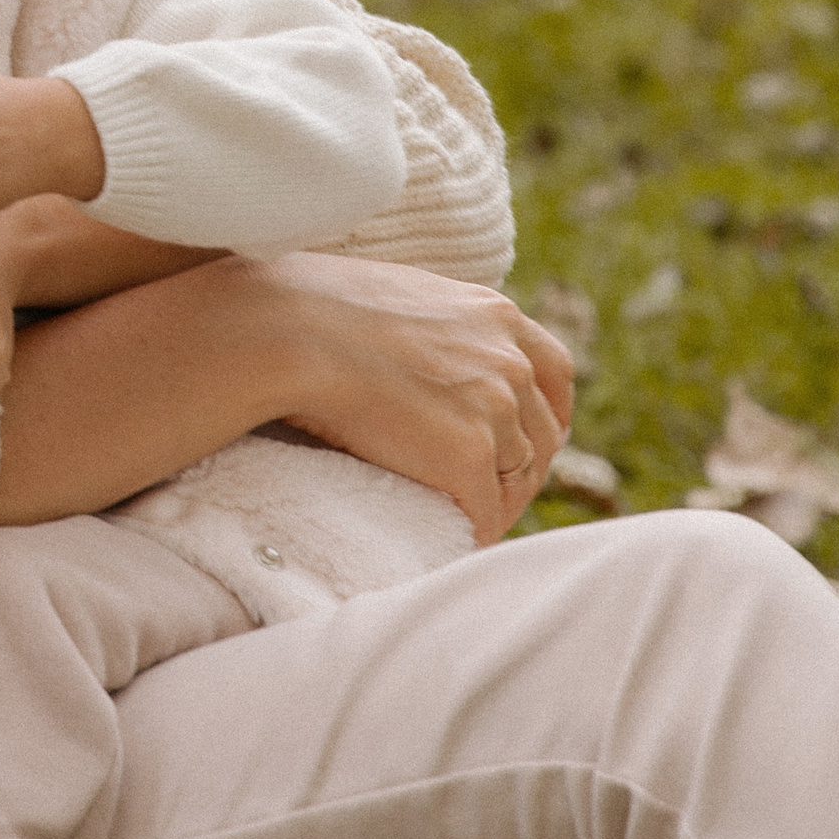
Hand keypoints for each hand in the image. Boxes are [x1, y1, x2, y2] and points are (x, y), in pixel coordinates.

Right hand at [245, 252, 574, 540]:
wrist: (286, 331)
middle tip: (489, 494)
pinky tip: (451, 541)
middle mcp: (509, 360)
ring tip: (465, 522)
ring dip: (496, 503)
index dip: (543, 411)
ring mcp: (495, 408)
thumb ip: (430, 325)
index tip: (525, 437)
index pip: (552, 371)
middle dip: (522, 466)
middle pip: (543, 432)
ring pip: (518, 477)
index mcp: (493, 315)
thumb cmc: (311, 308)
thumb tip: (412, 351)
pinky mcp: (468, 456)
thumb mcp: (396, 297)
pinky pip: (485, 513)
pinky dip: (473, 532)